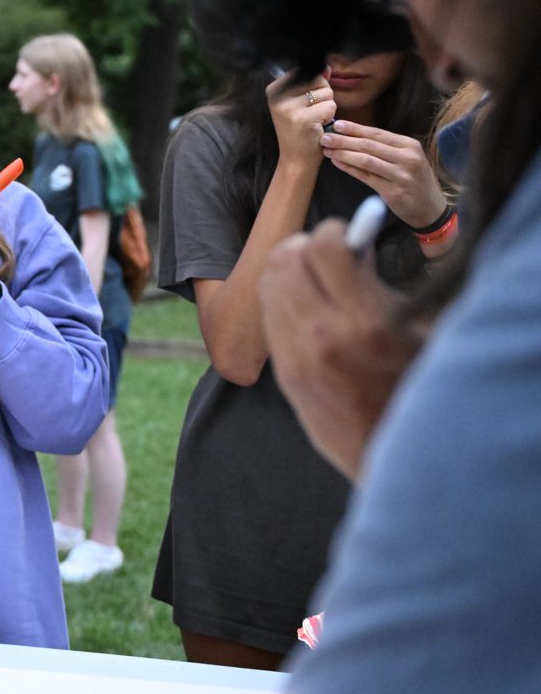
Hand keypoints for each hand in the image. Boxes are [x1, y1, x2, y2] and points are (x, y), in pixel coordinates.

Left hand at [260, 222, 424, 480]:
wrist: (406, 461)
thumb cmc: (425, 387)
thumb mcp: (421, 331)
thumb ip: (381, 286)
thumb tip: (353, 243)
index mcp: (367, 323)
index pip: (322, 246)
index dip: (334, 232)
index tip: (348, 237)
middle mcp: (322, 338)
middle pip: (282, 259)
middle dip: (303, 247)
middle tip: (325, 254)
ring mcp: (297, 359)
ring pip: (268, 286)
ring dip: (288, 272)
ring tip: (316, 279)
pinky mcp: (285, 376)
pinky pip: (269, 317)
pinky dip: (283, 301)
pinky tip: (310, 308)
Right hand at [266, 71, 335, 167]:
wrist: (296, 159)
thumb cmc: (300, 131)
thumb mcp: (301, 103)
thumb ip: (313, 83)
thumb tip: (326, 67)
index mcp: (274, 89)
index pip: (307, 72)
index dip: (314, 88)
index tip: (303, 105)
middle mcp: (277, 96)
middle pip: (318, 80)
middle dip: (322, 96)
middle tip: (311, 114)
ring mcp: (288, 108)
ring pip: (327, 93)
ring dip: (327, 108)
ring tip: (314, 121)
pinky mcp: (303, 118)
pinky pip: (330, 106)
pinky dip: (329, 117)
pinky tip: (318, 127)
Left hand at [319, 119, 448, 228]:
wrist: (430, 208)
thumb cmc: (414, 179)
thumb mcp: (407, 159)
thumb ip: (385, 148)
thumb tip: (353, 136)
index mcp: (410, 146)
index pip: (378, 133)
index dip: (355, 128)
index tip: (337, 124)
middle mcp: (407, 158)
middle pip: (369, 146)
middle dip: (344, 140)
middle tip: (325, 137)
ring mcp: (401, 176)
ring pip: (366, 160)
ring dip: (343, 154)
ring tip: (327, 150)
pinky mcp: (393, 192)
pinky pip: (366, 177)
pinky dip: (349, 169)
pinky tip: (337, 163)